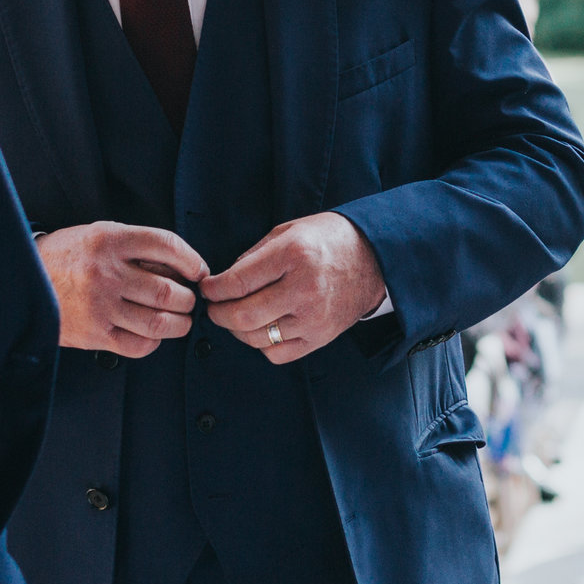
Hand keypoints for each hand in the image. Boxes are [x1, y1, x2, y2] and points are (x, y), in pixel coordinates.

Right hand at [36, 223, 206, 357]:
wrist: (22, 280)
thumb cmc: (66, 256)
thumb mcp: (99, 235)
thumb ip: (137, 246)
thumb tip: (181, 266)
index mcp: (109, 240)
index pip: (166, 245)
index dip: (192, 260)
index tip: (198, 271)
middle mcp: (105, 272)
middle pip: (167, 291)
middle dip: (188, 299)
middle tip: (188, 300)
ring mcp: (99, 306)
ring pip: (158, 322)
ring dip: (178, 323)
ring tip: (178, 319)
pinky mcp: (93, 334)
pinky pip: (138, 344)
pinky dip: (153, 342)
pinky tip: (151, 334)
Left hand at [202, 213, 386, 363]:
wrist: (375, 258)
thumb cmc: (329, 240)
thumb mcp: (289, 230)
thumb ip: (254, 255)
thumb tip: (224, 281)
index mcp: (294, 255)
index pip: (237, 282)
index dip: (213, 289)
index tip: (208, 288)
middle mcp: (304, 288)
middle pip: (242, 316)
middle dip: (218, 314)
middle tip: (214, 307)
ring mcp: (313, 317)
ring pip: (256, 338)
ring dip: (237, 330)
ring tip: (237, 317)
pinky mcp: (321, 337)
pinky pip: (277, 353)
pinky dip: (262, 345)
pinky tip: (262, 329)